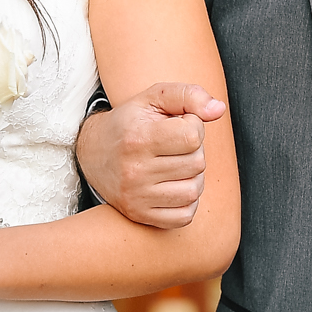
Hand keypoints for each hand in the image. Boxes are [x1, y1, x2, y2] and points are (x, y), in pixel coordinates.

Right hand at [75, 82, 228, 228]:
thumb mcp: (154, 98)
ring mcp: (136, 196)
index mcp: (138, 137)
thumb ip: (189, 96)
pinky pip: (185, 216)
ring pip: (194, 190)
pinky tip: (172, 185)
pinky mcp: (139, 214)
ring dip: (192, 176)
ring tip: (175, 165)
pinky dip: (186, 201)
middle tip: (174, 146)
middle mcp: (134, 169)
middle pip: (197, 163)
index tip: (177, 124)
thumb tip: (218, 109)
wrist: (93, 153)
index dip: (193, 126)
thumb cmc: (130, 122)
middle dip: (194, 151)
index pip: (193, 136)